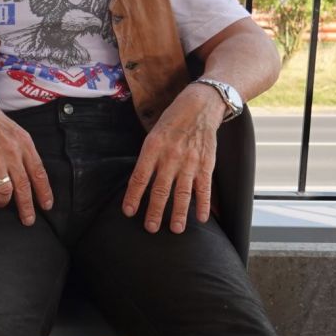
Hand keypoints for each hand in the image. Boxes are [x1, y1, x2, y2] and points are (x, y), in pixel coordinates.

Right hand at [0, 84, 52, 223]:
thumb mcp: (15, 132)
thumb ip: (23, 151)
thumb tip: (32, 172)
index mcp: (24, 145)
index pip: (39, 173)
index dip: (44, 192)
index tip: (47, 206)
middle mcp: (12, 153)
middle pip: (24, 187)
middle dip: (27, 207)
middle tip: (28, 221)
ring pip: (5, 191)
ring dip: (2, 202)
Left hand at [121, 84, 222, 232]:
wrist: (200, 106)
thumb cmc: (172, 121)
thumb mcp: (153, 134)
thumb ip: (148, 157)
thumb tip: (140, 182)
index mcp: (153, 148)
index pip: (139, 178)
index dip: (133, 197)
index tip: (129, 212)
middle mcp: (170, 157)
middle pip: (160, 190)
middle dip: (155, 212)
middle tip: (150, 228)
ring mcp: (190, 162)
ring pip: (182, 194)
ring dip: (179, 214)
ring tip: (176, 229)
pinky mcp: (206, 164)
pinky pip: (204, 188)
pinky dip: (203, 204)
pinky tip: (201, 218)